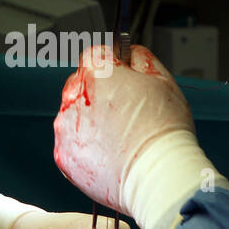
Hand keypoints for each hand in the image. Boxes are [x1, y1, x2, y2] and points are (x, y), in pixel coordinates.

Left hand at [53, 44, 196, 209]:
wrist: (157, 175)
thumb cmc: (163, 131)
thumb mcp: (163, 80)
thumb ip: (141, 57)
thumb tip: (130, 52)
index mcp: (96, 74)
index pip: (95, 55)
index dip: (114, 65)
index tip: (123, 77)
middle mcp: (73, 98)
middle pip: (82, 85)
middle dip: (101, 94)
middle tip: (127, 113)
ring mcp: (65, 129)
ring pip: (76, 116)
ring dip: (92, 122)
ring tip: (120, 137)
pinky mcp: (64, 157)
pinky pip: (73, 145)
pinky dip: (87, 148)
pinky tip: (110, 153)